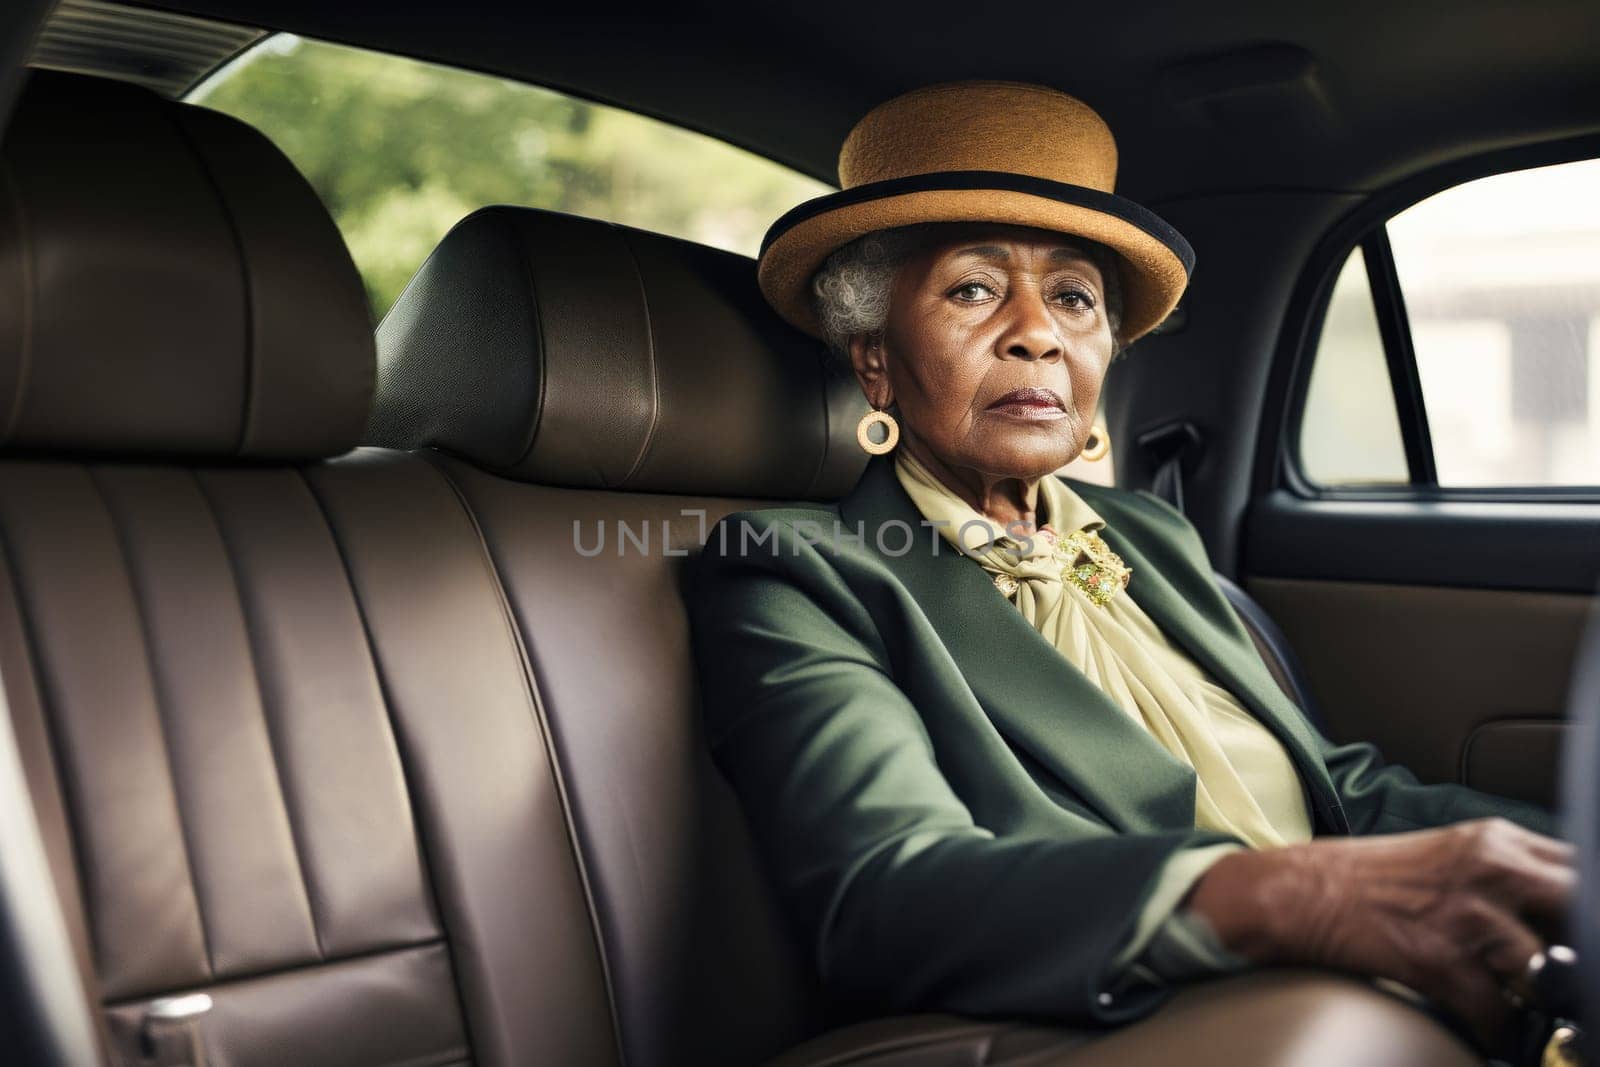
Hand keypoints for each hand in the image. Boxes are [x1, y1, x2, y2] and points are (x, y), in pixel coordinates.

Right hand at [1184, 817, 1575, 1049]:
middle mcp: (1489, 868)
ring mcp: (1465, 913)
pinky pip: (1498, 1015)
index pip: (1586, 869)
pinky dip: (1497, 1033)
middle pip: (1584, 910)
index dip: (1595, 909)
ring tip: (1533, 1013)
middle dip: (1583, 956)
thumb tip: (1569, 920)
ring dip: (1544, 1003)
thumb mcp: (1449, 858)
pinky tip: (1486, 1028)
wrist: (1289, 893)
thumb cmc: (1364, 882)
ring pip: (1553, 973)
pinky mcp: (1438, 957)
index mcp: (1495, 841)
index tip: (1589, 939)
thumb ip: (1510, 878)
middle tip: (1570, 981)